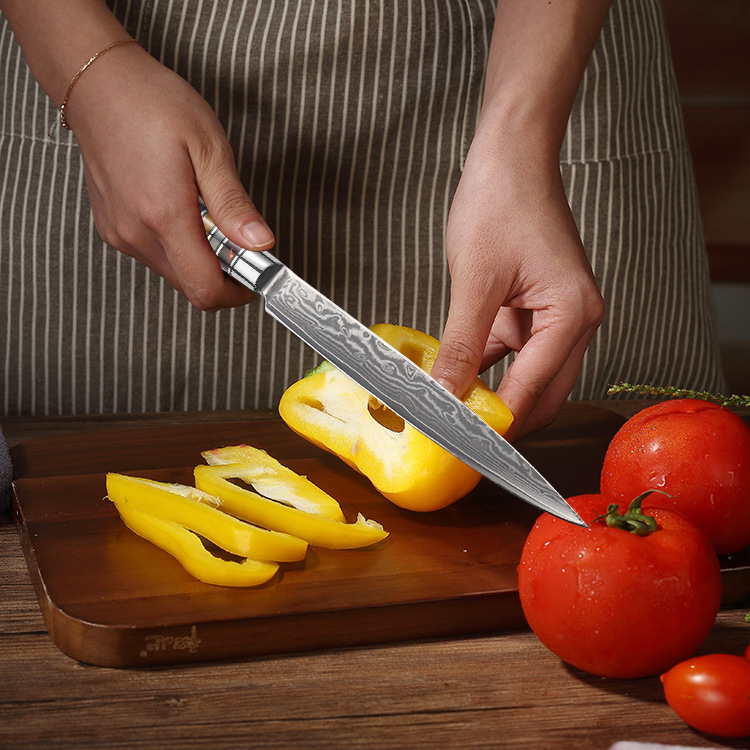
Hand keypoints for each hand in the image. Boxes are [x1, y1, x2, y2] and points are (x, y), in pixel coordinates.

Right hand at [66, 43, 272, 310]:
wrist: (96, 83)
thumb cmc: (151, 104)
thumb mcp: (209, 147)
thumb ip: (234, 205)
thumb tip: (260, 244)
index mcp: (164, 216)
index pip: (205, 289)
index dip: (238, 291)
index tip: (257, 272)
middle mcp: (136, 234)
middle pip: (191, 286)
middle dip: (223, 272)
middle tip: (238, 236)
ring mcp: (119, 234)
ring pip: (174, 272)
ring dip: (200, 257)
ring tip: (207, 212)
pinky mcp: (112, 229)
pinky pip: (155, 255)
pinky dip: (178, 245)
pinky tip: (182, 209)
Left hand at [431, 131, 604, 440]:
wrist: (511, 155)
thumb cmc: (502, 202)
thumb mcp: (475, 281)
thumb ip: (462, 344)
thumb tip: (445, 393)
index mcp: (573, 315)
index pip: (533, 390)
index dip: (496, 423)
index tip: (463, 446)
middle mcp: (576, 321)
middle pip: (543, 393)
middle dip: (504, 419)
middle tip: (461, 441)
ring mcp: (558, 315)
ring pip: (529, 376)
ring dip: (496, 395)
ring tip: (455, 415)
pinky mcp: (537, 308)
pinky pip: (517, 351)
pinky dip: (491, 367)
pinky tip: (459, 376)